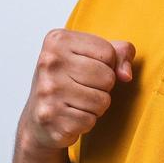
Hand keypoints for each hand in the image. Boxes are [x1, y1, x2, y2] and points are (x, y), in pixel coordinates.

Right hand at [18, 29, 134, 154]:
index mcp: (57, 40)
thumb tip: (126, 75)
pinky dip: (85, 122)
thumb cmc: (67, 82)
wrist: (37, 119)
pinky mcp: (50, 117)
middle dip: (103, 87)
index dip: (107, 65)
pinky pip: (90, 121)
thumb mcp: (90, 56)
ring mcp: (48, 90)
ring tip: (77, 102)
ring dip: (96, 106)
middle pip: (107, 77)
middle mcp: (49, 62)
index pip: (108, 52)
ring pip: (102, 101)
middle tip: (83, 88)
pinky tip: (70, 116)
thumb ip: (119, 53)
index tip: (87, 69)